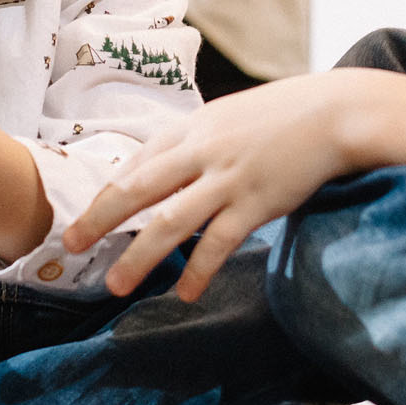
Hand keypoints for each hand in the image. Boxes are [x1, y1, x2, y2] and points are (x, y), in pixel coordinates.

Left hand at [64, 72, 379, 301]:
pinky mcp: (255, 202)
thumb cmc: (284, 116)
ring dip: (138, 256)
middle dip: (99, 219)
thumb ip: (197, 143)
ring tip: (116, 285)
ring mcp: (227, 177)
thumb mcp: (229, 118)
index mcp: (191, 128)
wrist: (336, 111)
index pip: (135, 163)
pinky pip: (218, 242)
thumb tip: (168, 170)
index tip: (81, 217)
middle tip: (69, 245)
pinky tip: (184, 292)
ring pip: (168, 221)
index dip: (105, 193)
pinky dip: (198, 269)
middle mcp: (200, 151)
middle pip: (136, 188)